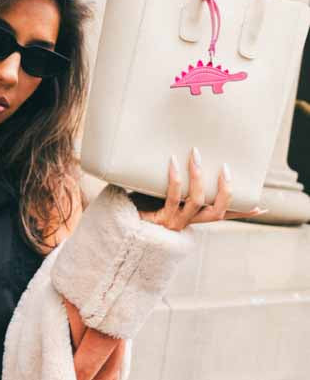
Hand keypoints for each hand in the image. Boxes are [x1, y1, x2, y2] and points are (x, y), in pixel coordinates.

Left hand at [130, 148, 267, 230]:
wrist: (119, 225)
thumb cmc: (140, 206)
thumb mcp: (162, 196)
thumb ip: (176, 185)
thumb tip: (181, 153)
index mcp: (193, 218)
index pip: (222, 215)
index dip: (241, 212)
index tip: (261, 206)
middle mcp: (188, 223)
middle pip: (218, 212)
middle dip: (225, 190)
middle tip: (226, 168)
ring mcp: (175, 222)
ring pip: (197, 201)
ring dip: (198, 177)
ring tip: (195, 155)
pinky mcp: (160, 219)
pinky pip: (173, 196)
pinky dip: (175, 178)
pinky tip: (173, 162)